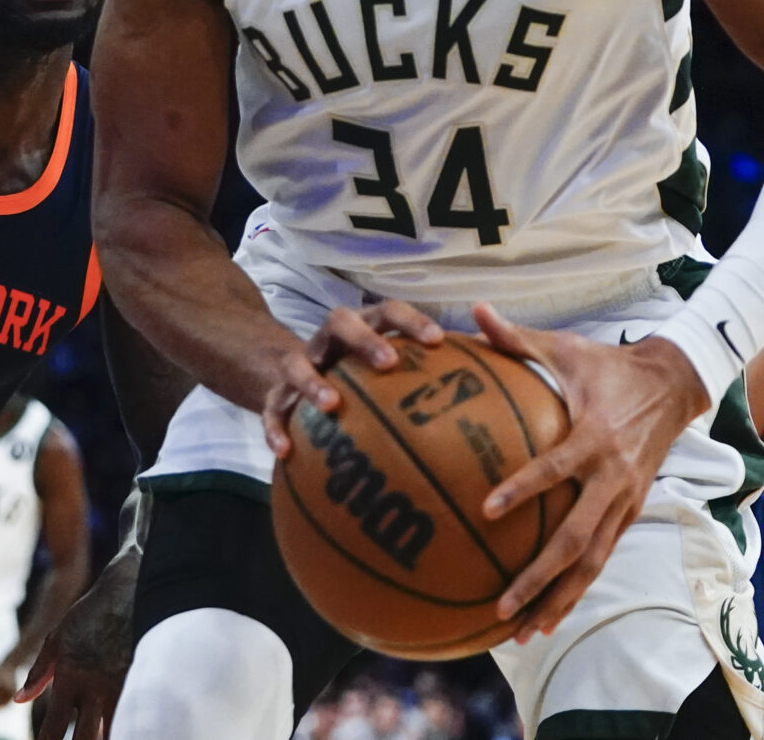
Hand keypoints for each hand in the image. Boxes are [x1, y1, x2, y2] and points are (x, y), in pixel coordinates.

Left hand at [16, 545, 141, 739]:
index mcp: (70, 677)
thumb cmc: (89, 615)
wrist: (128, 590)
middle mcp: (95, 686)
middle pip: (86, 737)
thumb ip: (38, 673)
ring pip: (115, 729)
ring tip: (97, 734)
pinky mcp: (141, 678)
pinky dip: (128, 721)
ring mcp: (121, 685)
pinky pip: (134, 711)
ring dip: (104, 735)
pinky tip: (126, 724)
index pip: (54, 726)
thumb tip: (19, 701)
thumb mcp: (57, 638)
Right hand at [262, 300, 444, 457]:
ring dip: (315, 382)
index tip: (438, 341)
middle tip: (389, 362)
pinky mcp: (275, 396)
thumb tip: (492, 377)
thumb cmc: (357, 373)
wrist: (287, 374)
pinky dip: (275, 428)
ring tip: (332, 405)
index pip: (388, 312)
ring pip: (299, 364)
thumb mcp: (387, 364)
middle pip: (340, 322)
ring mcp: (299, 365)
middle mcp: (329, 341)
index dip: (411, 321)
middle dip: (365, 339)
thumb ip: (430, 370)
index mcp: (363, 327)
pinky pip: (271, 410)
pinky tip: (285, 453)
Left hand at [474, 305, 710, 642]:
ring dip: (557, 600)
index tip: (488, 509)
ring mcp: (626, 502)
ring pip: (592, 563)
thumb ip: (516, 337)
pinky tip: (546, 617)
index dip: (524, 488)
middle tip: (501, 604)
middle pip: (576, 540)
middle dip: (539, 577)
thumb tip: (472, 312)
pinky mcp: (630, 514)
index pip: (555, 468)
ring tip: (521, 633)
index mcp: (594, 438)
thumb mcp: (567, 348)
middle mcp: (612, 479)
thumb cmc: (608, 366)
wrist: (675, 385)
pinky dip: (574, 590)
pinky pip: (601, 560)